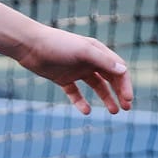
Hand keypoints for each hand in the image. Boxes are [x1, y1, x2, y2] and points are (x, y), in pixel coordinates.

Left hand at [15, 26, 133, 115]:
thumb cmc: (57, 45)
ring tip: (113, 112)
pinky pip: (76, 92)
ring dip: (106, 98)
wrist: (30, 45)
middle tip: (126, 108)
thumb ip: (103, 61)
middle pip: (110, 78)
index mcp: (97, 51)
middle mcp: (89, 60)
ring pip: (96, 86)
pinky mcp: (63, 78)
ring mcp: (76, 70)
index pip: (118, 69)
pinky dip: (81, 101)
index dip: (125, 84)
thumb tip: (123, 70)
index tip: (128, 100)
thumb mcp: (83, 51)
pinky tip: (86, 111)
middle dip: (120, 92)